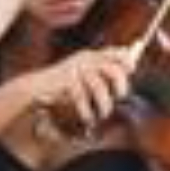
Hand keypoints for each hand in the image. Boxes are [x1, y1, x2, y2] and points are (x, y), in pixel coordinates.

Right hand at [20, 46, 134, 129]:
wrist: (38, 86)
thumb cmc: (64, 84)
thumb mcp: (85, 75)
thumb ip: (103, 73)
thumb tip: (128, 72)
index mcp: (91, 56)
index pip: (115, 52)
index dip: (127, 60)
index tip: (131, 70)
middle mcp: (85, 59)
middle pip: (112, 69)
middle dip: (121, 85)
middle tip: (120, 98)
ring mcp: (75, 69)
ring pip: (99, 87)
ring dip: (104, 104)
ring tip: (103, 114)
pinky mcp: (66, 81)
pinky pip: (81, 97)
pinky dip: (86, 110)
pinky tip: (88, 118)